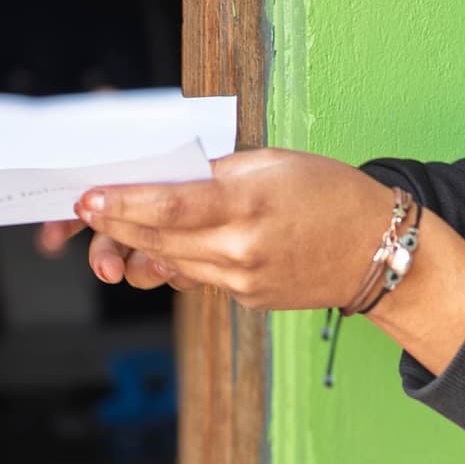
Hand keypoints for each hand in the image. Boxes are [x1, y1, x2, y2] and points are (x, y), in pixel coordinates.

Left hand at [59, 149, 464, 372]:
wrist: (378, 249)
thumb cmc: (329, 192)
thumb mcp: (273, 163)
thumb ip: (215, 173)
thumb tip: (164, 178)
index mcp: (249, 203)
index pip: (169, 206)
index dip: (121, 203)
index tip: (88, 198)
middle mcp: (242, 249)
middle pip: (158, 239)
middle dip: (115, 224)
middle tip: (86, 209)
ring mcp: (244, 281)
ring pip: (170, 263)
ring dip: (138, 244)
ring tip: (118, 226)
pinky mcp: (247, 300)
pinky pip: (198, 278)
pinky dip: (178, 260)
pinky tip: (170, 245)